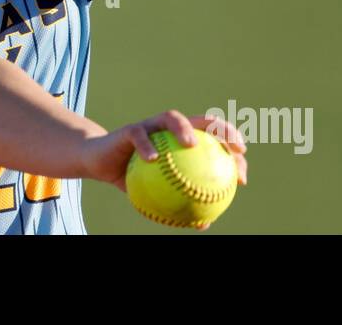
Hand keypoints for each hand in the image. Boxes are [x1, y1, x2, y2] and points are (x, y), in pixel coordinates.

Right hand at [81, 110, 247, 227]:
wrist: (99, 162)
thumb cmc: (132, 177)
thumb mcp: (155, 192)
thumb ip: (178, 202)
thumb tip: (203, 224)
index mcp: (182, 141)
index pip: (214, 141)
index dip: (233, 154)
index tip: (242, 177)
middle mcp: (170, 129)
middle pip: (203, 121)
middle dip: (223, 129)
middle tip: (235, 149)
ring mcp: (151, 125)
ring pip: (172, 117)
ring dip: (184, 127)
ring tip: (193, 144)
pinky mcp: (130, 129)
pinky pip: (139, 135)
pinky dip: (146, 145)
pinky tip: (153, 159)